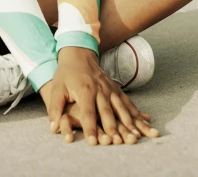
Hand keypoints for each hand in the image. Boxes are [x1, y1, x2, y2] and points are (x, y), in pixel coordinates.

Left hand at [40, 47, 158, 145]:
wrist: (79, 54)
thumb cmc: (66, 74)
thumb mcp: (57, 88)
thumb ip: (55, 108)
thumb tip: (53, 128)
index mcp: (85, 89)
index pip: (87, 112)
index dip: (90, 127)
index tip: (93, 142)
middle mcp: (100, 89)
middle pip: (107, 112)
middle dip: (112, 128)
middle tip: (116, 143)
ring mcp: (110, 89)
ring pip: (121, 108)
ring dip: (129, 123)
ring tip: (135, 137)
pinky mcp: (116, 89)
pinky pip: (127, 103)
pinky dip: (136, 114)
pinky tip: (144, 124)